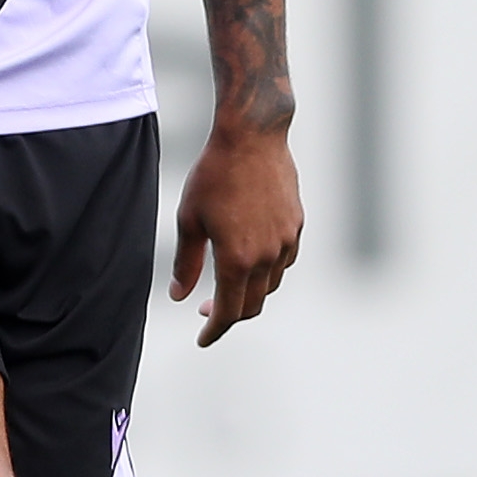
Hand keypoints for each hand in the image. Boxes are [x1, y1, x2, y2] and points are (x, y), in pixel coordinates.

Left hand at [169, 120, 302, 347]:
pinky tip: (252, 260)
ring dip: (250, 293)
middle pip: (252, 305)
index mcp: (236, 259)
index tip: (203, 339)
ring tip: (227, 284)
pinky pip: (285, 262)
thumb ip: (185, 264)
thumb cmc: (213, 174)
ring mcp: (286, 241)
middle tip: (205, 310)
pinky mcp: (297, 225)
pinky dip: (268, 272)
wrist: (253, 136)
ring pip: (271, 285)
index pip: (228, 312)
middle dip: (229, 315)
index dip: (214, 331)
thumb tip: (179, 297)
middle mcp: (267, 256)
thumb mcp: (188, 220)